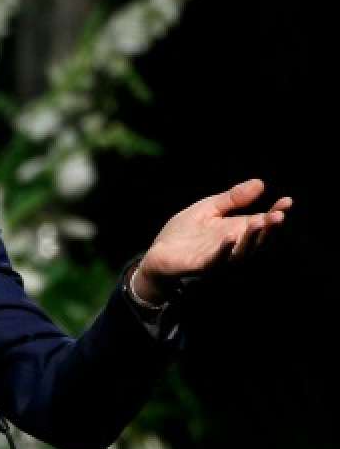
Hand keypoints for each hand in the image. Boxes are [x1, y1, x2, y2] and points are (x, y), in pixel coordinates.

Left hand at [134, 179, 292, 304]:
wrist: (159, 253)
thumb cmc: (186, 232)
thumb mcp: (209, 208)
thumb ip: (232, 198)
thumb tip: (260, 183)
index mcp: (237, 229)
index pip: (262, 221)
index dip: (276, 212)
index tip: (288, 201)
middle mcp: (233, 245)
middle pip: (257, 238)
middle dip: (269, 227)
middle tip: (279, 215)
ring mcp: (219, 257)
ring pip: (241, 250)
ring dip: (251, 238)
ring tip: (259, 221)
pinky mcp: (202, 265)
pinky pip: (216, 260)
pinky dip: (224, 250)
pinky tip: (230, 237)